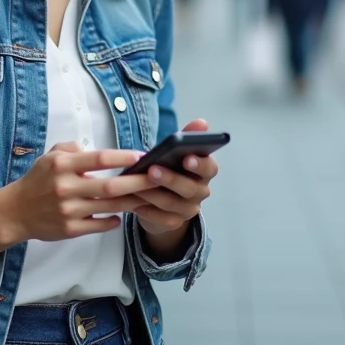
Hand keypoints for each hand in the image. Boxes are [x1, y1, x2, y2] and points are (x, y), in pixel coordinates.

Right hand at [0, 143, 153, 243]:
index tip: (141, 155)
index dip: (122, 157)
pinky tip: (121, 216)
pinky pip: (98, 225)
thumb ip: (73, 148)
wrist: (15, 211)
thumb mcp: (50, 156)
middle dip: (137, 183)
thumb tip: (95, 150)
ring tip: (148, 197)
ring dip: (131, 202)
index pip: (99, 158)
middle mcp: (66, 188)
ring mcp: (69, 211)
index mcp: (62, 166)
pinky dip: (113, 221)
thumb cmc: (37, 181)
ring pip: (109, 207)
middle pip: (110, 186)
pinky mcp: (69, 230)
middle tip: (157, 178)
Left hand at [133, 119, 217, 237]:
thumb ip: (187, 137)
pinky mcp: (174, 222)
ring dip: (152, 193)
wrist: (163, 201)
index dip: (200, 164)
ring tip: (134, 184)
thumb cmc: (170, 168)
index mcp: (205, 172)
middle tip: (152, 170)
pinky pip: (161, 218)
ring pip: (172, 203)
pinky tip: (134, 202)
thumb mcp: (176, 152)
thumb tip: (202, 122)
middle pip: (189, 188)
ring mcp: (189, 210)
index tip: (187, 158)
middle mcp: (201, 191)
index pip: (210, 168)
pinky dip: (147, 210)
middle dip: (170, 179)